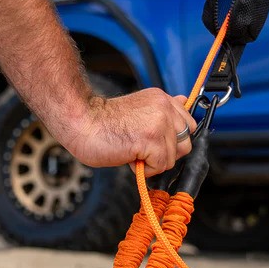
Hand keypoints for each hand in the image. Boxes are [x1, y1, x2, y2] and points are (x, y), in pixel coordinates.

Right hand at [64, 89, 196, 177]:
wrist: (80, 122)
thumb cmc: (101, 121)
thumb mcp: (138, 110)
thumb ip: (162, 110)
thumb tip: (183, 101)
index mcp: (161, 99)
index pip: (188, 124)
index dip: (172, 140)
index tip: (153, 143)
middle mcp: (164, 108)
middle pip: (185, 142)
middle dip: (165, 153)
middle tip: (141, 149)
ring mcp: (159, 123)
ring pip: (173, 157)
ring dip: (153, 162)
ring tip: (132, 150)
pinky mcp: (152, 139)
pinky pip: (160, 165)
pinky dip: (145, 169)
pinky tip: (129, 156)